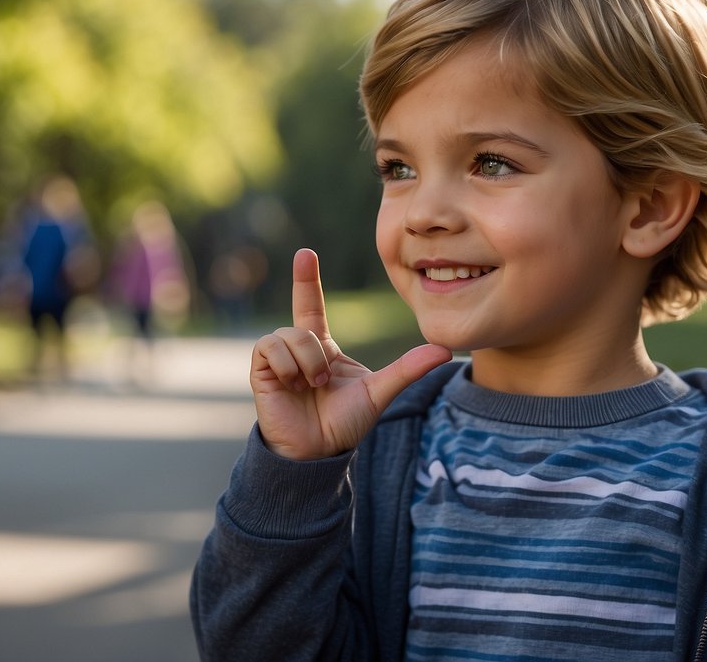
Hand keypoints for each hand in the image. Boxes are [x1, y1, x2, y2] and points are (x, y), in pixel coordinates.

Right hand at [249, 248, 451, 459]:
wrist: (317, 453)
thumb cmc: (344, 424)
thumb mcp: (380, 392)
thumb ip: (408, 368)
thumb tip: (445, 350)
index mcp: (323, 348)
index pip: (312, 307)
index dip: (307, 281)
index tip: (306, 253)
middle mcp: (299, 348)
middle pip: (303, 317)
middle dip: (305, 297)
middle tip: (325, 378)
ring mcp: (279, 359)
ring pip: (291, 334)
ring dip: (309, 361)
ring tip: (313, 386)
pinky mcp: (261, 370)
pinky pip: (271, 347)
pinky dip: (289, 366)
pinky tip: (293, 386)